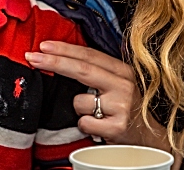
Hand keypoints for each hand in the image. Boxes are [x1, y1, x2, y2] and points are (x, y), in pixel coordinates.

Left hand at [25, 41, 170, 149]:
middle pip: (82, 69)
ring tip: (96, 113)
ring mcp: (121, 106)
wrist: (152, 139)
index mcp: (122, 70)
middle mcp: (123, 85)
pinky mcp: (117, 127)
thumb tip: (61, 57)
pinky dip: (86, 125)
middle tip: (31, 56)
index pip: (89, 55)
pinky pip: (84, 122)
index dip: (64, 49)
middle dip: (53, 61)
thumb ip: (97, 71)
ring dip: (78, 108)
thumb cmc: (127, 108)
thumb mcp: (118, 84)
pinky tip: (100, 126)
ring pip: (79, 101)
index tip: (43, 45)